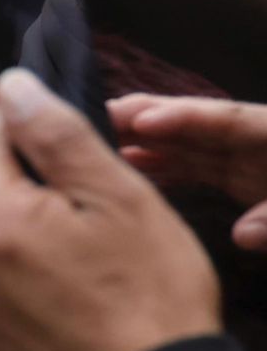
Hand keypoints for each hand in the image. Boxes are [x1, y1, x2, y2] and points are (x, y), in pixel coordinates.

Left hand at [0, 69, 221, 350]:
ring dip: (24, 242)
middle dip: (26, 191)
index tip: (50, 131)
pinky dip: (25, 290)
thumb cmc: (150, 295)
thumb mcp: (118, 198)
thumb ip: (57, 135)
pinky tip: (70, 301)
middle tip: (85, 206)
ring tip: (85, 261)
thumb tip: (9, 85)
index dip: (18, 128)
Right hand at [108, 95, 266, 249]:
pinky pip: (192, 166)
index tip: (141, 123)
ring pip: (186, 143)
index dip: (182, 117)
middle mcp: (252, 140)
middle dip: (147, 116)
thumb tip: (242, 234)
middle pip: (194, 123)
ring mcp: (244, 157)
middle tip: (99, 115)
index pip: (225, 119)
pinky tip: (129, 162)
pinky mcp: (239, 176)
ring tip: (102, 138)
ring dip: (144, 139)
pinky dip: (162, 164)